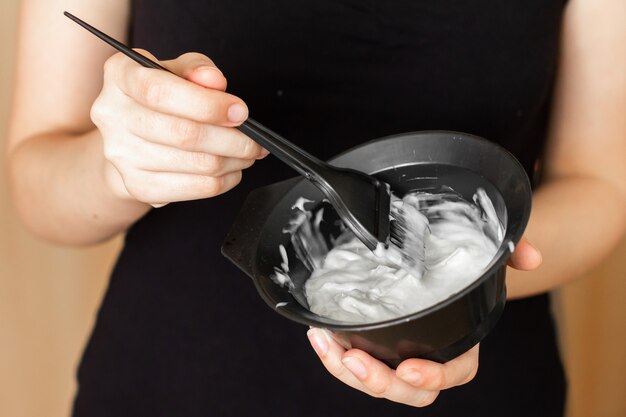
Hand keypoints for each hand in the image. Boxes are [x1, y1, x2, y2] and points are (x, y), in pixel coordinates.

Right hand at [91, 51, 266, 207]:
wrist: (131, 138)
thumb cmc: (160, 99)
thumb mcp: (177, 71)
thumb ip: (197, 69)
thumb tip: (214, 81)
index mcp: (120, 75)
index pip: (159, 92)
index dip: (207, 104)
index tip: (240, 112)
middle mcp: (112, 114)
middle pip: (183, 133)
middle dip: (232, 139)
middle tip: (254, 140)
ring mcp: (121, 154)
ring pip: (195, 164)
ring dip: (233, 160)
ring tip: (247, 153)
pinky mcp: (137, 185)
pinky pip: (193, 188)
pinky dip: (223, 181)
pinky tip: (232, 170)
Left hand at [306, 237, 540, 406]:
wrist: (441, 269)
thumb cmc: (463, 270)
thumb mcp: (486, 256)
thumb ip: (508, 252)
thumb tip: (530, 256)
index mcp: (460, 345)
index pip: (454, 372)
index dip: (434, 375)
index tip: (410, 366)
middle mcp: (430, 357)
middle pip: (409, 391)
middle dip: (380, 382)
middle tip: (354, 359)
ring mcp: (400, 356)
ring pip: (377, 383)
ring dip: (347, 371)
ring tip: (326, 344)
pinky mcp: (376, 348)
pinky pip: (356, 364)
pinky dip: (335, 356)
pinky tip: (320, 335)